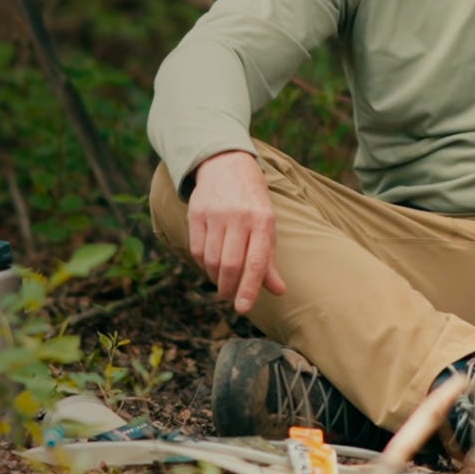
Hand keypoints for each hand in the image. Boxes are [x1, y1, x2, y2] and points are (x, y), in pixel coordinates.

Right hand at [186, 150, 287, 313]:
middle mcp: (239, 216)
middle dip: (229, 288)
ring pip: (211, 259)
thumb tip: (278, 290)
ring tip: (223, 282)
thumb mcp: (267, 225)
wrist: (226, 165)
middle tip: (231, 298)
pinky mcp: (196, 213)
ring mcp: (215, 214)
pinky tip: (210, 265)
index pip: (256, 262)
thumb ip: (269, 259)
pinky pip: (196, 249)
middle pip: (230, 264)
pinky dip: (202, 264)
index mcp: (262, 220)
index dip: (249, 288)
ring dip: (216, 278)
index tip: (243, 308)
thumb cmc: (252, 202)